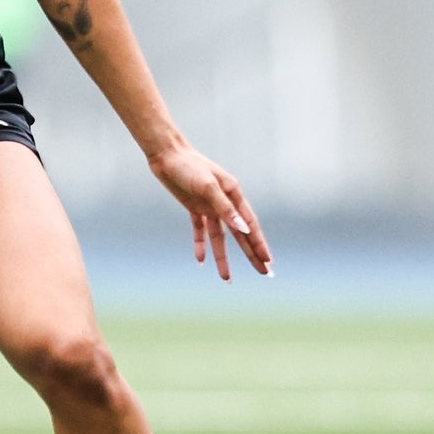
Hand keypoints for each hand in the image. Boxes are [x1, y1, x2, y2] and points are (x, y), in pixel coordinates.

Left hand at [148, 139, 270, 280]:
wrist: (166, 155)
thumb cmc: (189, 166)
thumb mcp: (207, 186)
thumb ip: (224, 208)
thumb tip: (243, 229)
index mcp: (234, 194)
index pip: (250, 225)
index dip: (259, 244)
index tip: (268, 262)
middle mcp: (224, 202)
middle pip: (241, 235)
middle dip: (251, 254)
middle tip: (264, 274)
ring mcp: (209, 206)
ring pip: (220, 237)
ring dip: (223, 257)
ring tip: (227, 279)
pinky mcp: (194, 208)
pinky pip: (200, 231)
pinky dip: (200, 244)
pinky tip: (201, 260)